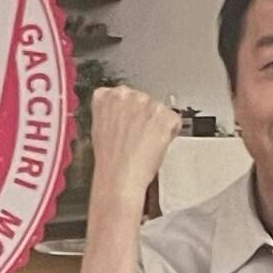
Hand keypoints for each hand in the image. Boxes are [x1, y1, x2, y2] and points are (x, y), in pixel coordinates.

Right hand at [86, 82, 183, 218]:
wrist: (120, 177)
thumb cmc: (109, 160)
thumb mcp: (99, 129)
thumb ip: (110, 113)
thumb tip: (121, 113)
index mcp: (105, 96)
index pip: (123, 96)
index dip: (129, 113)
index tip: (128, 124)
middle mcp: (126, 94)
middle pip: (143, 101)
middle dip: (144, 116)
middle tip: (138, 137)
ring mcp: (147, 103)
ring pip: (159, 110)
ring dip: (157, 124)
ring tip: (145, 144)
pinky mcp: (165, 115)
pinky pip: (174, 121)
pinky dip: (170, 133)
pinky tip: (156, 145)